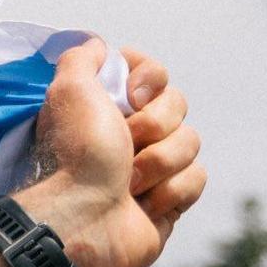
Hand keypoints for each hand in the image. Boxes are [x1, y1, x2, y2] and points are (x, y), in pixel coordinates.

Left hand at [16, 41, 207, 266]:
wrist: (83, 220)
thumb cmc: (74, 156)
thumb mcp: (69, 91)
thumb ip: (82, 58)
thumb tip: (98, 45)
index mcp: (106, 107)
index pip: (153, 73)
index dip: (150, 80)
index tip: (132, 96)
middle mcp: (128, 134)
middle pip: (178, 105)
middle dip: (155, 124)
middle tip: (125, 145)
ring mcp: (151, 167)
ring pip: (191, 141)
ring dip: (160, 162)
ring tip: (127, 184)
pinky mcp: (169, 200)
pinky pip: (197, 178)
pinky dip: (171, 192)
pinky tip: (142, 206)